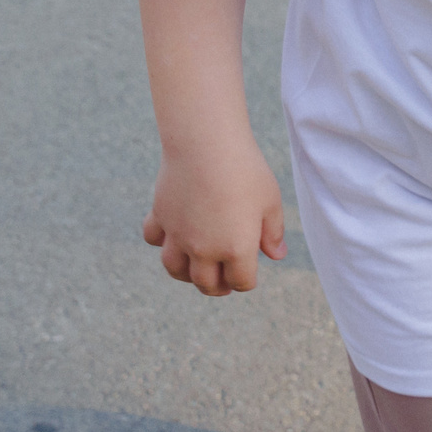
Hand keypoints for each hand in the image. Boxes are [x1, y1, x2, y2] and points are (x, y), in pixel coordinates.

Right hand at [141, 139, 286, 295]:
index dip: (246, 282)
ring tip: (197, 267)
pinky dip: (161, 241)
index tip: (248, 275)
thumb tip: (277, 255)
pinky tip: (173, 234)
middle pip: (205, 284)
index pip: (240, 282)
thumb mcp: (270, 201)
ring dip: (186, 274)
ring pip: (175, 269)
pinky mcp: (161, 217)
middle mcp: (203, 249)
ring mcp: (177, 235)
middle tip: (223, 283)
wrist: (206, 144)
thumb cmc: (245, 171)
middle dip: (216, 287)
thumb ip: (273, 233)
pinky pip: (154, 239)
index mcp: (235, 249)